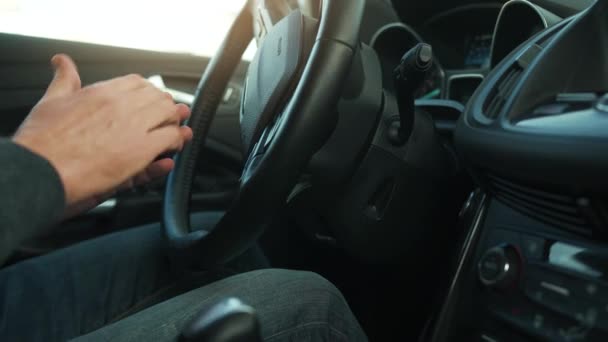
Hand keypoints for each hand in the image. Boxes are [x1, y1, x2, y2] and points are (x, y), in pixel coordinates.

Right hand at [12, 54, 192, 215]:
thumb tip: (63, 62)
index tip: (150, 102)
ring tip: (174, 133)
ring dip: (174, 124)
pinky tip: (172, 148)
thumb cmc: (42, 143)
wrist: (40, 171)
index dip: (148, 93)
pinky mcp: (142, 150)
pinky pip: (171, 139)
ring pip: (170, 116)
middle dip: (166, 108)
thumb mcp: (51, 102)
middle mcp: (122, 105)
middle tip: (169, 118)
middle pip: (158, 98)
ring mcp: (134, 127)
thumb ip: (64, 80)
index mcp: (102, 92)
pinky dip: (175, 142)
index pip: (138, 83)